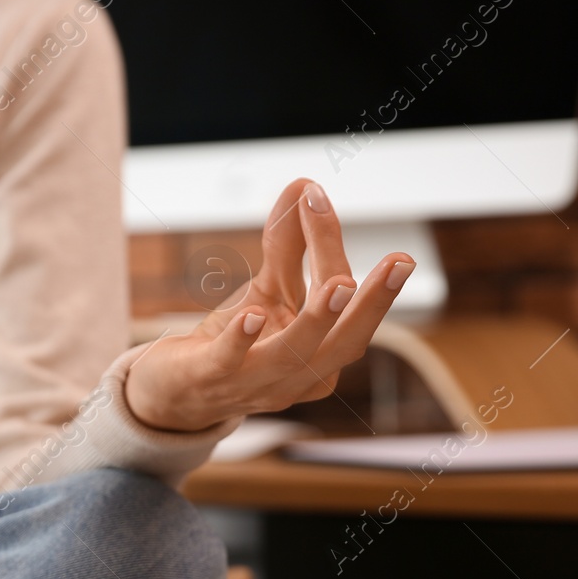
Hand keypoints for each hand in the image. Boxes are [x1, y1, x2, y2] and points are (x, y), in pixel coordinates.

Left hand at [124, 178, 415, 431]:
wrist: (177, 393)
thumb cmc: (235, 342)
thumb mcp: (268, 290)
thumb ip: (288, 243)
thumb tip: (305, 185)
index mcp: (323, 356)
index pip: (339, 299)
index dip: (331, 246)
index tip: (319, 197)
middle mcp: (300, 377)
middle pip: (343, 340)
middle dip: (373, 303)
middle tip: (399, 262)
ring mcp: (258, 384)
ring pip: (296, 356)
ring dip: (319, 320)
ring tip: (339, 287)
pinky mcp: (212, 379)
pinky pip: (232, 362)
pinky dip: (243, 340)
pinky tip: (251, 313)